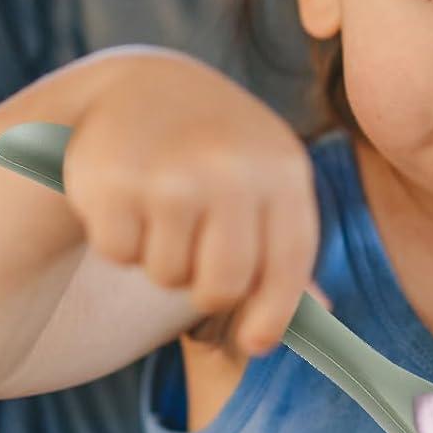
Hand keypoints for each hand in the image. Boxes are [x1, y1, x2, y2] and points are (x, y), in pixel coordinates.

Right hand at [62, 51, 324, 357]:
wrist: (145, 88)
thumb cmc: (219, 155)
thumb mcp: (267, 185)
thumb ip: (288, 249)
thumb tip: (320, 314)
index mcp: (283, 169)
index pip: (287, 265)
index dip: (273, 315)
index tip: (255, 344)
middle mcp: (231, 168)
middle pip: (223, 285)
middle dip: (207, 292)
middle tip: (195, 261)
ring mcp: (170, 172)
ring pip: (167, 275)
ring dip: (161, 261)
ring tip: (163, 214)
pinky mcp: (112, 178)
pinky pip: (120, 252)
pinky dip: (120, 241)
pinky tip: (128, 201)